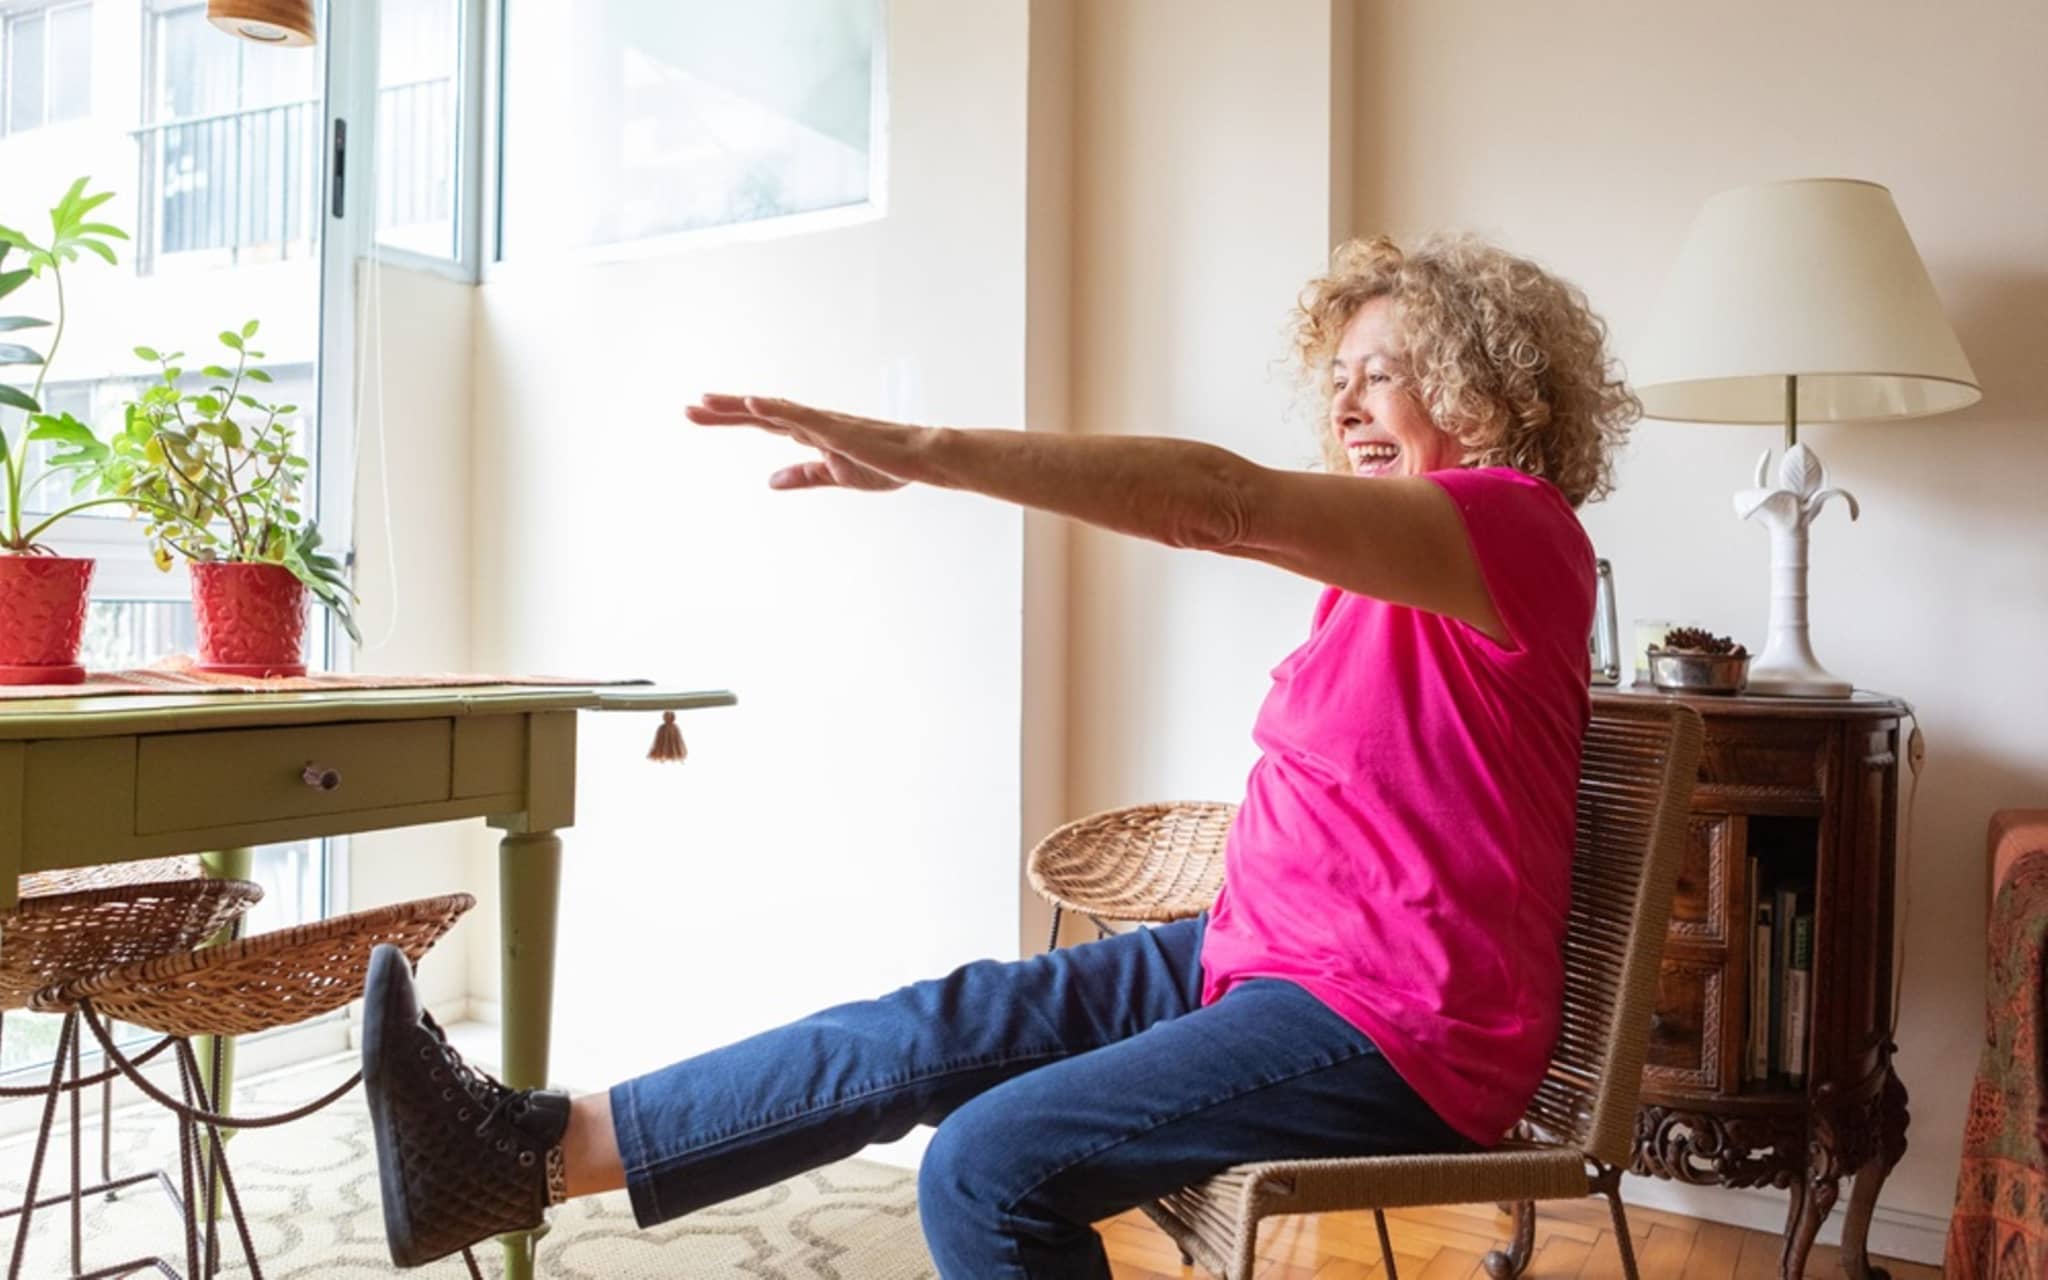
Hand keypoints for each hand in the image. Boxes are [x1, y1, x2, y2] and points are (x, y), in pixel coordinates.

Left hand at [685, 394, 931, 491]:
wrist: (921, 461)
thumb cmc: (885, 465)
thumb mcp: (834, 476)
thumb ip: (803, 476)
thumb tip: (769, 481)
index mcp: (811, 434)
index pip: (763, 423)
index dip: (730, 418)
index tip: (699, 414)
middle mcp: (812, 423)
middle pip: (759, 414)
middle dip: (722, 412)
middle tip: (688, 409)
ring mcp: (823, 423)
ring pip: (773, 410)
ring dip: (738, 406)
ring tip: (706, 402)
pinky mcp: (837, 429)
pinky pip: (801, 416)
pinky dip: (775, 409)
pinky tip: (751, 404)